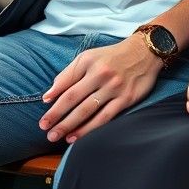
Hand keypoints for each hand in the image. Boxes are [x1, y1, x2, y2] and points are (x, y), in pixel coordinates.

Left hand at [39, 33, 160, 143]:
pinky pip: (105, 117)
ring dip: (70, 125)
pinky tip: (78, 136)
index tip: (43, 111)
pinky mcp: (126, 99)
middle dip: (57, 115)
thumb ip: (69, 74)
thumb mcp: (89, 57)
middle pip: (74, 99)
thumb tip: (49, 95)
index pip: (66, 83)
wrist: (145, 52)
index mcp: (89, 62)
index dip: (53, 99)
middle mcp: (101, 74)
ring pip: (88, 110)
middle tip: (44, 129)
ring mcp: (114, 88)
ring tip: (57, 136)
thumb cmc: (112, 56)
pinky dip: (90, 128)